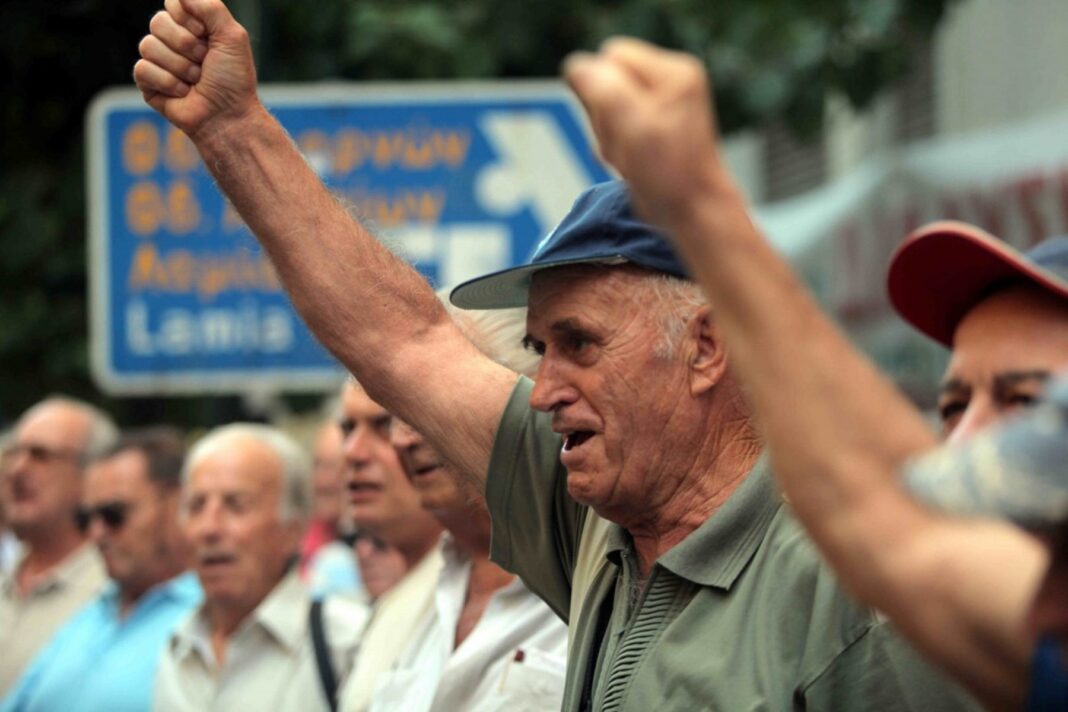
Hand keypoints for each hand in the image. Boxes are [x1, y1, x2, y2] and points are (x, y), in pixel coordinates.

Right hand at [133, 0, 257, 138]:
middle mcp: (172, 40)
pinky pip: (143, 69)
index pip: (172, 3)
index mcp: (192, 26)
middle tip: (204, 62)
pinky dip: (168, 83)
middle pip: (157, 22)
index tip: (206, 36)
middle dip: (186, 45)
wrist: (228, 116)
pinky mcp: (147, 83)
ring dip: (180, 67)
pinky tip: (183, 93)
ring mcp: (158, 61)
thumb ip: (209, 6)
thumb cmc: (233, 78)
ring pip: (148, 45)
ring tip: (196, 81)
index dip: (189, 19)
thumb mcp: (232, 36)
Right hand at [564, 38, 731, 227]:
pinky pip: (614, 125)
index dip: (601, 91)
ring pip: (606, 106)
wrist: (692, 214)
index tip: (619, 124)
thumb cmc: (670, 175)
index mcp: (674, 72)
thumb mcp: (633, 127)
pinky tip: (632, 162)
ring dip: (609, 135)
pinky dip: (615, 146)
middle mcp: (672, 81)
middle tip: (628, 146)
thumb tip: (576, 67)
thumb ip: (602, 90)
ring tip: (631, 157)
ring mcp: (663, 104)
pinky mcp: (653, 125)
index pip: (611, 56)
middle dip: (605, 116)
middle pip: (606, 80)